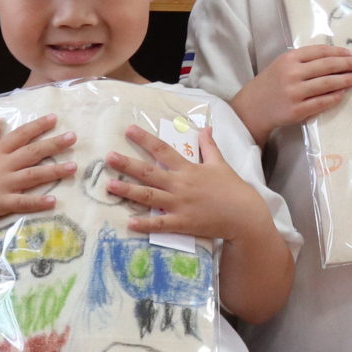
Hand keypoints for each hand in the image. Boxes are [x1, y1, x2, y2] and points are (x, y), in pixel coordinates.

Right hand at [0, 116, 75, 235]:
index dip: (37, 126)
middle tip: (73, 137)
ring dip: (53, 171)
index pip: (19, 135)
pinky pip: (22, 203)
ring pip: (32, 175)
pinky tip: (53, 201)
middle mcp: (1, 166)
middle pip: (31, 152)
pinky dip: (37, 202)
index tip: (54, 118)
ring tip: (73, 167)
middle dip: (53, 143)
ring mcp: (2, 185)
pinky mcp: (0, 204)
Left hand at [105, 124, 266, 244]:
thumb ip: (209, 146)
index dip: (145, 139)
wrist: (244, 215)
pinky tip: (129, 223)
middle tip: (107, 157)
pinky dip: (145, 224)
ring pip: (149, 196)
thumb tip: (206, 128)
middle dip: (127, 164)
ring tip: (109, 186)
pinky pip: (160, 223)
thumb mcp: (220, 164)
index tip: (128, 130)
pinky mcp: (182, 223)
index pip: (162, 149)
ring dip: (128, 191)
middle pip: (149, 172)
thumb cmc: (232, 189)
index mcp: (188, 169)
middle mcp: (180, 184)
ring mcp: (180, 205)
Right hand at [233, 44, 351, 140]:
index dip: (338, 52)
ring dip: (344, 81)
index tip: (350, 53)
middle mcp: (292, 73)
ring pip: (327, 84)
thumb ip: (303, 60)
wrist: (252, 107)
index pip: (320, 52)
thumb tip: (334, 57)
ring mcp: (294, 93)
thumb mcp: (282, 64)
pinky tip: (342, 94)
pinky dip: (334, 97)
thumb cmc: (271, 83)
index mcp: (289, 58)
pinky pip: (321, 102)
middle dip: (345, 65)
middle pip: (326, 66)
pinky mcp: (297, 110)